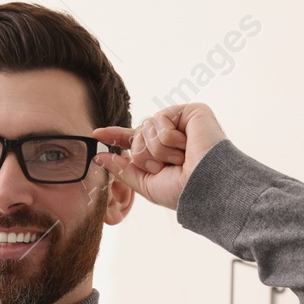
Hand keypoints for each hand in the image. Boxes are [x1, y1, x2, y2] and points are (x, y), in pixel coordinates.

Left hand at [92, 102, 227, 211]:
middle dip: (146, 156)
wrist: (207, 188)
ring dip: (160, 151)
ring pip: (146, 128)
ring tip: (181, 158)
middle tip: (169, 167)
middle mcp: (170, 134)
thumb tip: (100, 156)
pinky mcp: (190, 112)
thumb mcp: (147, 185)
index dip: (115, 136)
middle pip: (136, 136)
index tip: (97, 135)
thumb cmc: (183, 191)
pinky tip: (186, 146)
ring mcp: (180, 122)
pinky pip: (161, 120)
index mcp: (161, 151)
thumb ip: (123, 169)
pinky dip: (169, 139)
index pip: (133, 140)